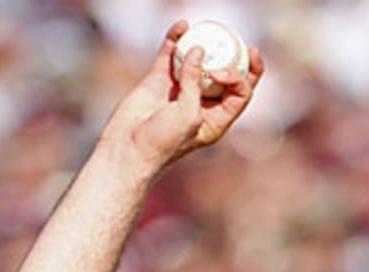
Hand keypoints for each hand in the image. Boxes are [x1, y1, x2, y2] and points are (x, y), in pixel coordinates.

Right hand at [100, 20, 263, 174]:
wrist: (128, 148)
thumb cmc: (163, 142)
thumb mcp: (188, 115)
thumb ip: (195, 83)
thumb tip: (199, 50)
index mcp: (217, 119)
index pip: (239, 94)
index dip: (240, 77)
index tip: (223, 70)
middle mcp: (201, 103)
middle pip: (225, 76)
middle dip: (234, 58)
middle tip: (239, 40)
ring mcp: (180, 90)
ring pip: (197, 62)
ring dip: (204, 45)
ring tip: (210, 28)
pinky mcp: (159, 80)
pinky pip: (171, 56)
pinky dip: (176, 40)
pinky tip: (182, 26)